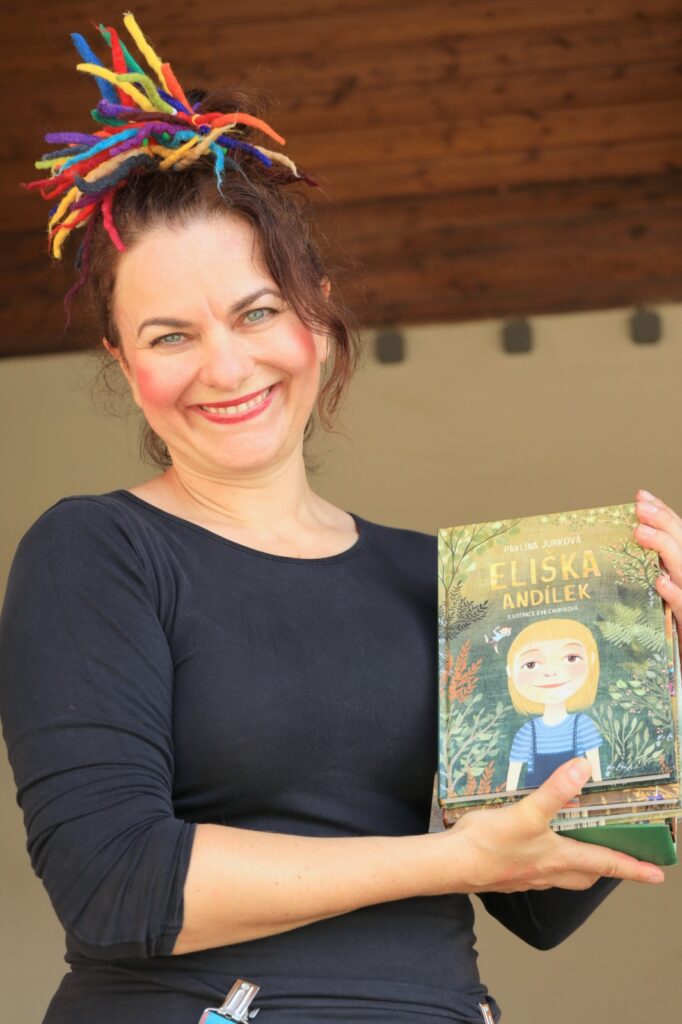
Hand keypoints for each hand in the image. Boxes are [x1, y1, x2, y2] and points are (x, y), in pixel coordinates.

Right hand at [440, 758, 664, 893]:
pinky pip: (539, 873)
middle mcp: (547, 871)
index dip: (633, 868)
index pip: (605, 863)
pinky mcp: (510, 874)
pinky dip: (548, 863)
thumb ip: (555, 791)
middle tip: (619, 861)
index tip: (657, 875)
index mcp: (558, 858)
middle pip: (586, 875)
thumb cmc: (488, 844)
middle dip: (605, 869)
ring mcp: (528, 876)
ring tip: (580, 852)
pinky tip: (536, 850)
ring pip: (563, 876)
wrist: (451, 864)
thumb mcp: (526, 813)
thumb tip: (582, 768)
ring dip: (577, 866)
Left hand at [633, 488, 681, 663]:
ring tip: (640, 532)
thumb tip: (622, 555)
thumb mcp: (656, 607)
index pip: (679, 537)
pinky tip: (661, 583)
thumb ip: (647, 580)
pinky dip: (677, 595)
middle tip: (638, 506)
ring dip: (664, 549)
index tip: (640, 496)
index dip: (662, 514)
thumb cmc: (667, 643)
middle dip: (662, 522)